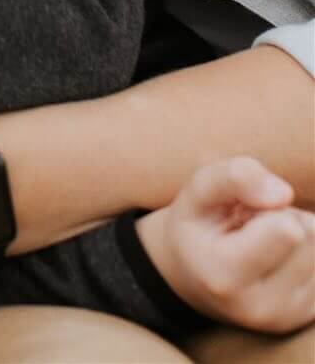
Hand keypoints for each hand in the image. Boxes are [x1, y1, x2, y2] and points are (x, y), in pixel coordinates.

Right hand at [138, 156, 314, 333]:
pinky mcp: (306, 317)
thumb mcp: (197, 190)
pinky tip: (275, 259)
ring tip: (261, 241)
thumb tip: (285, 193)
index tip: (239, 215)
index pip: (290, 231)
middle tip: (248, 227)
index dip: (267, 208)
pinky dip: (305, 255)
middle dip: (284, 217)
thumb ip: (234, 176)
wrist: (191, 276)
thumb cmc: (195, 226)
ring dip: (298, 235)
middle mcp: (261, 308)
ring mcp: (287, 318)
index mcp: (225, 279)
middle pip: (311, 235)